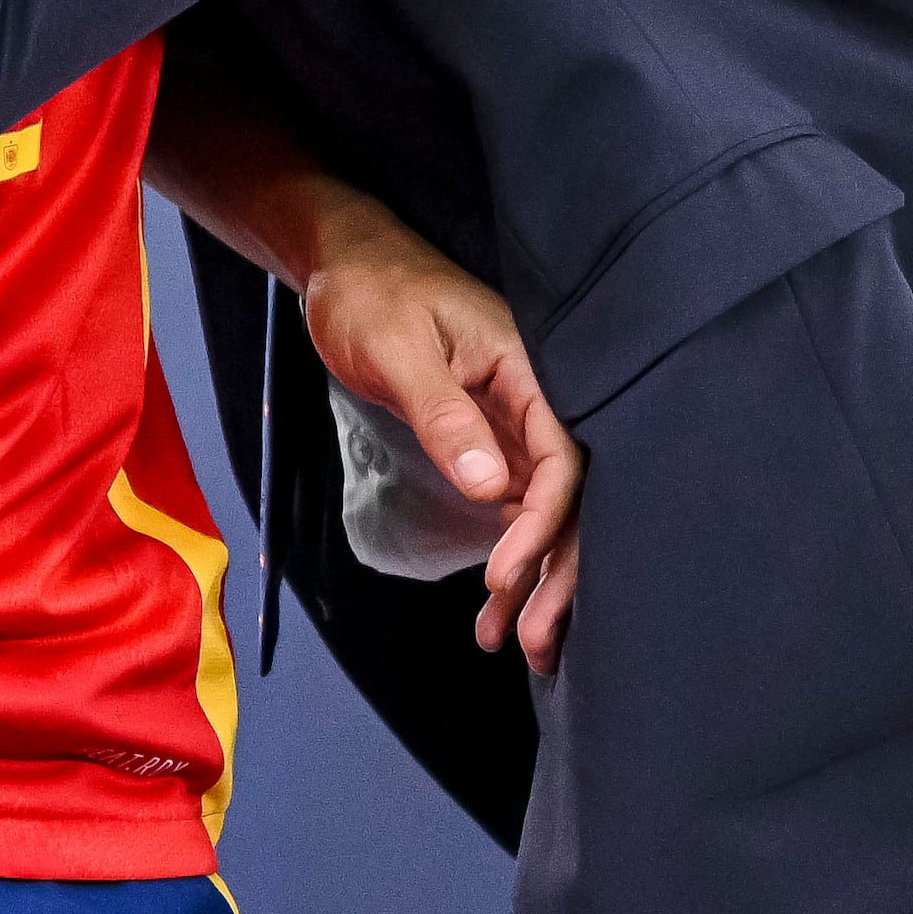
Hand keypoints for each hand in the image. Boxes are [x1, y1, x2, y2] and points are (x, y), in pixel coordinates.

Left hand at [298, 221, 580, 672]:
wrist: (344, 268)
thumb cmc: (370, 295)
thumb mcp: (397, 350)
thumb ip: (444, 416)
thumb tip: (488, 489)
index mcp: (529, 368)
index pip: (562, 457)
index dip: (543, 523)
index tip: (505, 575)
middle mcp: (533, 401)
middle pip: (568, 497)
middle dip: (557, 572)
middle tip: (534, 642)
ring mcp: (514, 425)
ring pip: (544, 512)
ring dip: (536, 578)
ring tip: (516, 645)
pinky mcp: (491, 443)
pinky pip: (515, 508)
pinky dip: (511, 557)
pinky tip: (497, 607)